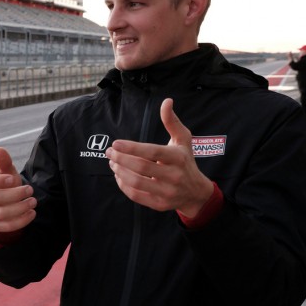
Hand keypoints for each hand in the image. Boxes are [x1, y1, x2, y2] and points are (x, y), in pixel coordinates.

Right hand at [0, 147, 36, 232]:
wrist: (12, 202)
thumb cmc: (9, 184)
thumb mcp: (9, 172)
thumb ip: (4, 162)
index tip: (12, 179)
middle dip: (15, 194)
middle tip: (30, 190)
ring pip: (2, 214)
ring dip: (20, 208)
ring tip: (33, 202)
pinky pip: (7, 226)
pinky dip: (21, 220)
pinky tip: (31, 213)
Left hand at [105, 98, 212, 217]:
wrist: (196, 193)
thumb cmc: (185, 161)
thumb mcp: (183, 140)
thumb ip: (172, 121)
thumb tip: (167, 101)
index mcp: (178, 158)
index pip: (151, 152)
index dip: (131, 148)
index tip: (115, 143)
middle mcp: (174, 176)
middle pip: (140, 167)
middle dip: (120, 158)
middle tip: (109, 152)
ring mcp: (167, 192)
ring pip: (136, 182)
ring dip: (119, 171)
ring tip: (112, 162)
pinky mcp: (160, 204)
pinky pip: (136, 195)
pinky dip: (123, 185)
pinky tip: (119, 175)